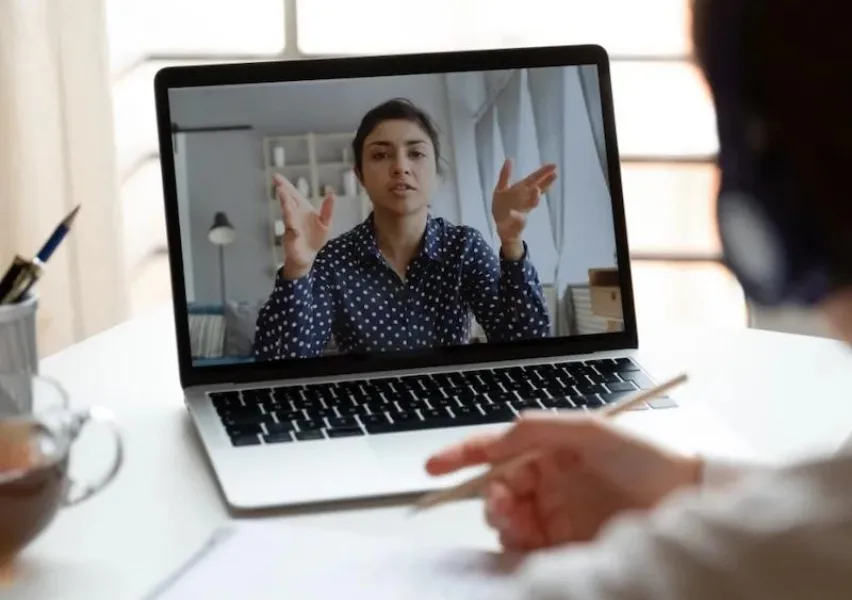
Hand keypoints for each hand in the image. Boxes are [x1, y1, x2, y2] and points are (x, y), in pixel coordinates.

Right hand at [274, 173, 334, 278]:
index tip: (276, 176)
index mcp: (301, 208)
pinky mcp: (292, 239)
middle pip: (287, 202)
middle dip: (283, 194)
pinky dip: (293, 230)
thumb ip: (328, 210)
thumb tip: (332, 194)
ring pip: (288, 215)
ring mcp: (291, 227)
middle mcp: (293, 215)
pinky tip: (295, 228)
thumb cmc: (316, 237)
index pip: (293, 194)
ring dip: (286, 207)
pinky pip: (292, 233)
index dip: (285, 185)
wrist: (308, 255)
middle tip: (279, 185)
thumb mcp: (326, 223)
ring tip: (284, 198)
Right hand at [425, 412, 701, 551]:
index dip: (462, 456)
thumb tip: (500, 433)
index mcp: (550, 451)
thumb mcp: (591, 430)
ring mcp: (556, 515)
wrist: (686, 503)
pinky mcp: (566, 546)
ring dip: (503, 521)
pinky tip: (528, 542)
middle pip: (497, 490)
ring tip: (519, 522)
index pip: (496, 451)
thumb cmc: (645, 460)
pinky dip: (518, 546)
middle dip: (489, 496)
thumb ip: (540, 428)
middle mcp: (549, 482)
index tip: (434, 467)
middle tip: (503, 504)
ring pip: (508, 520)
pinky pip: (527, 548)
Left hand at [491, 159, 556, 248]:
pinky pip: (517, 218)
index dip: (543, 173)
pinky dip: (516, 216)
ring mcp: (523, 210)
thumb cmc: (503, 206)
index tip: (554, 165)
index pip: (534, 180)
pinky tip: (513, 213)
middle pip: (537, 189)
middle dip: (545, 182)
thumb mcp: (501, 188)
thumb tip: (509, 159)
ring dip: (535, 197)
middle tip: (554, 174)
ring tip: (537, 190)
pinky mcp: (517, 221)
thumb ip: (505, 175)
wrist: (502, 227)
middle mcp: (525, 199)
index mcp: (521, 190)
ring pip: (531, 203)